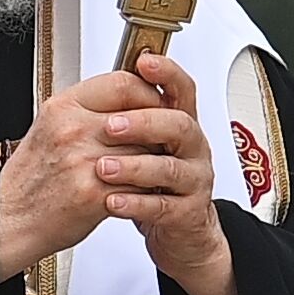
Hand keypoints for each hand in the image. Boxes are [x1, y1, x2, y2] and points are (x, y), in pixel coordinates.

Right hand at [0, 70, 160, 281]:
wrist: (9, 218)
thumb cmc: (33, 175)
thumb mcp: (53, 126)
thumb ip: (90, 108)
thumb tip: (133, 97)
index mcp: (63, 106)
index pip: (123, 82)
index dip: (147, 92)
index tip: (156, 101)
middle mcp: (72, 129)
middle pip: (140, 116)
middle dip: (156, 128)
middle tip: (162, 136)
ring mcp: (83, 161)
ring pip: (144, 150)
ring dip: (154, 159)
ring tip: (151, 164)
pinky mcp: (93, 193)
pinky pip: (137, 183)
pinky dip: (145, 186)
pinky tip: (141, 188)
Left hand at [97, 53, 239, 294]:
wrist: (178, 231)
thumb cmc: (155, 181)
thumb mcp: (145, 142)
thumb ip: (129, 115)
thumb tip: (99, 85)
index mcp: (180, 122)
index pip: (181, 89)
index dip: (167, 73)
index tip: (144, 62)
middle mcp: (193, 148)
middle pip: (180, 125)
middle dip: (144, 122)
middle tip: (111, 125)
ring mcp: (194, 180)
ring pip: (170, 168)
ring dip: (134, 166)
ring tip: (102, 168)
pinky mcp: (187, 213)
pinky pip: (164, 207)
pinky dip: (136, 204)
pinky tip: (112, 201)